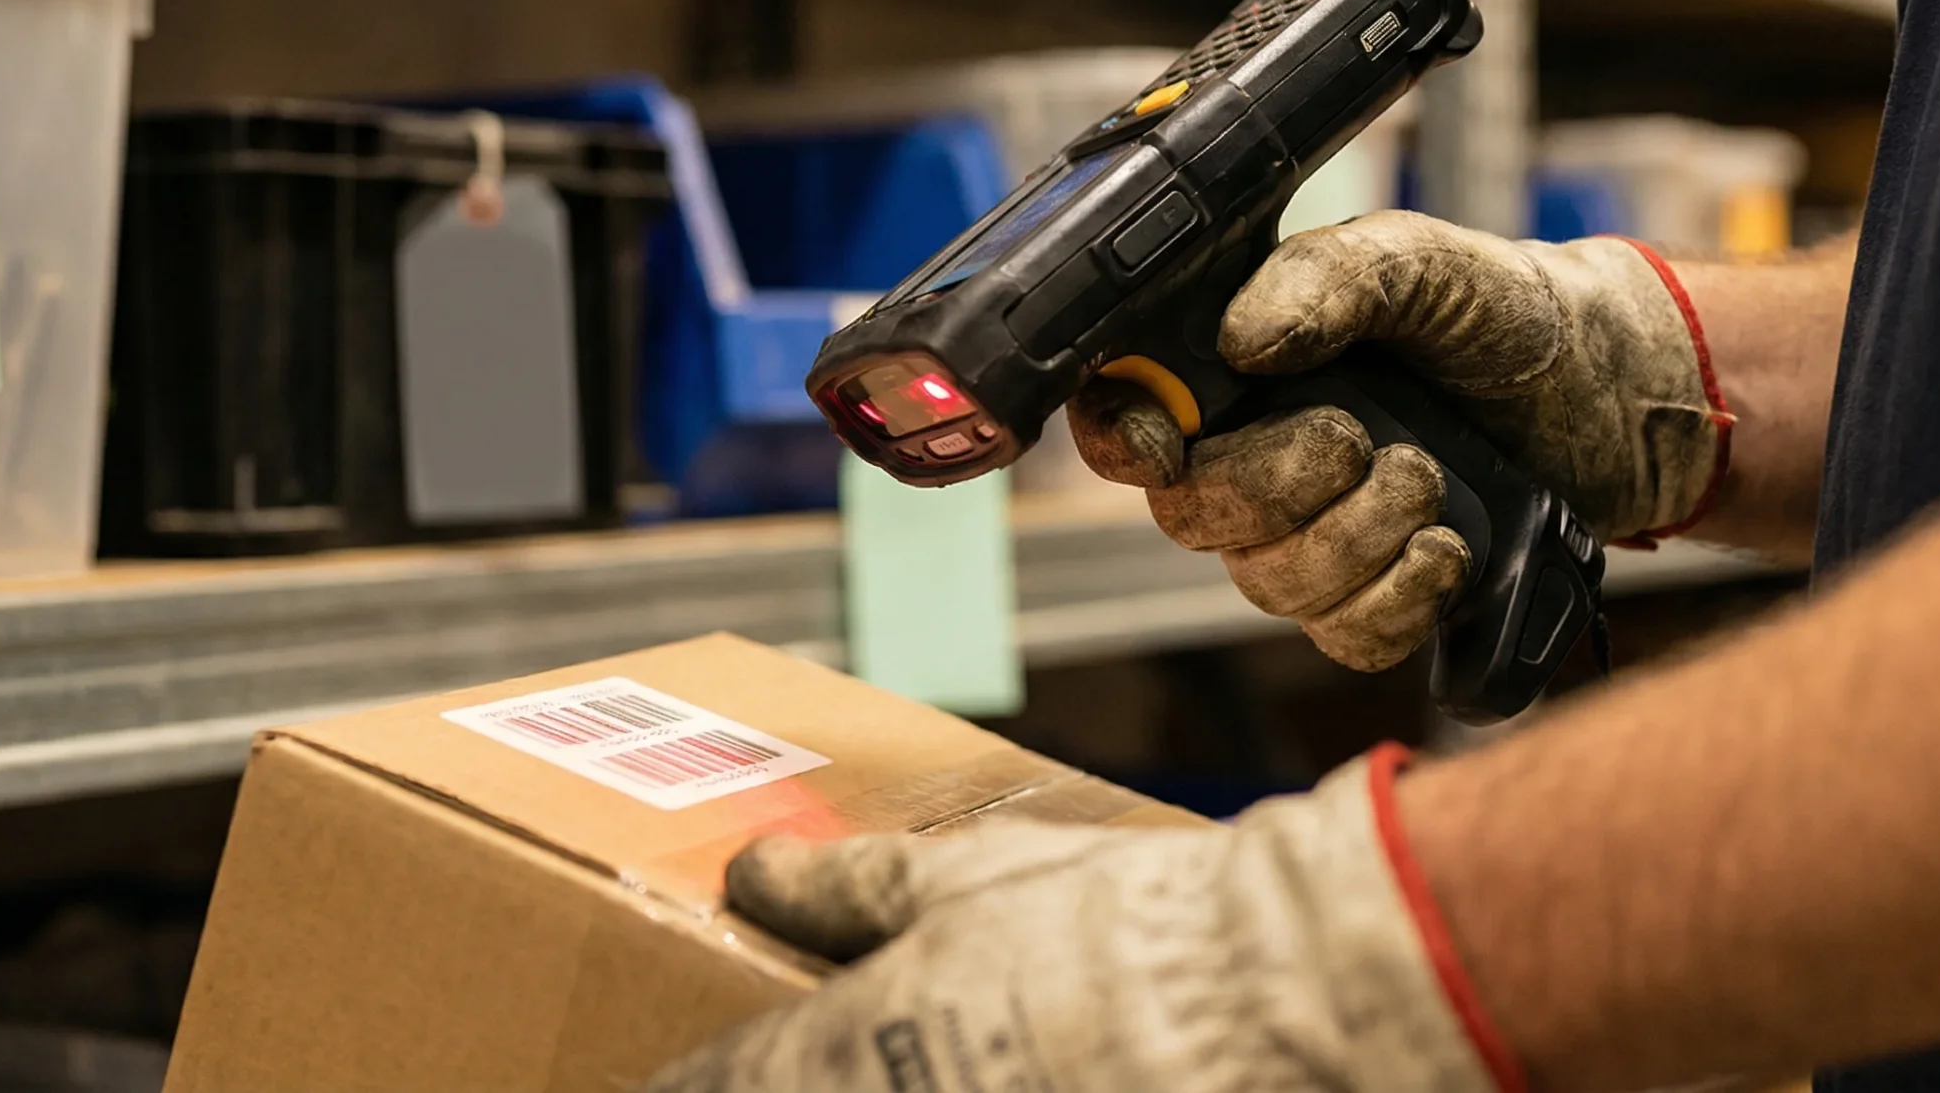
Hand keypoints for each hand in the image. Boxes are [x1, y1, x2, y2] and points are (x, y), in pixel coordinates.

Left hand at [643, 752, 1515, 1092]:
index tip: (653, 1069)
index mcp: (831, 1061)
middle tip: (762, 1059)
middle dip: (756, 1092)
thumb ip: (842, 887)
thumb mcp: (963, 880)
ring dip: (860, 1089)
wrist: (1286, 998)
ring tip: (906, 1059)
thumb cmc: (1123, 927)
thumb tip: (755, 870)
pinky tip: (983, 1076)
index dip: (670, 1082)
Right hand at [1072, 211, 1726, 670]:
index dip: (1121, 440)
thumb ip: (1331, 276)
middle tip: (1366, 442)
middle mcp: (1255, 461)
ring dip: (1357, 541)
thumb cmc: (1503, 313)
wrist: (1612, 391)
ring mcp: (1312, 539)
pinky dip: (1396, 603)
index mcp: (1237, 373)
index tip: (1166, 448)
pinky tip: (1446, 552)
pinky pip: (1343, 638)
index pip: (1123, 418)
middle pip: (1195, 517)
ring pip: (1271, 586)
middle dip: (1280, 488)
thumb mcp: (1422, 263)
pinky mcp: (1377, 600)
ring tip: (1430, 482)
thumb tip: (1242, 337)